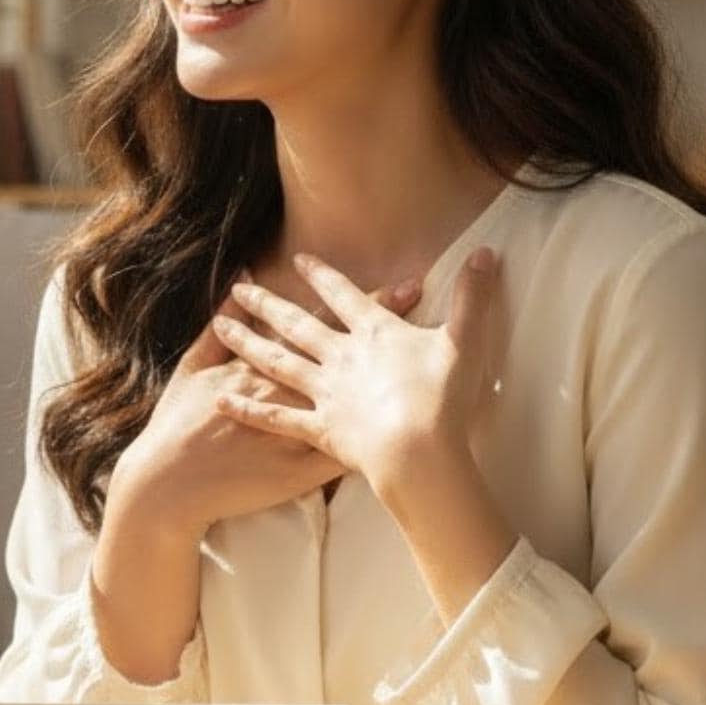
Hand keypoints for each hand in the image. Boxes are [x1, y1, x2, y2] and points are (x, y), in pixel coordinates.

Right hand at [103, 267, 426, 544]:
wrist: (171, 482)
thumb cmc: (177, 424)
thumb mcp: (191, 370)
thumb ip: (216, 331)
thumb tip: (236, 282)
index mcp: (262, 365)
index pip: (320, 324)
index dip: (361, 302)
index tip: (402, 282)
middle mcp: (288, 390)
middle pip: (346, 352)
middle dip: (384, 325)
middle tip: (422, 298)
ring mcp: (300, 430)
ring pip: (357, 399)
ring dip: (390, 379)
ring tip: (427, 361)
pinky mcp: (304, 469)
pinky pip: (349, 455)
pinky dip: (377, 444)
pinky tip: (411, 440)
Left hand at [209, 247, 504, 498]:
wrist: (419, 451)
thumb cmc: (444, 397)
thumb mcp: (466, 341)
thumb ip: (473, 298)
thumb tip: (487, 254)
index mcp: (374, 334)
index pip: (344, 297)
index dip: (322, 277)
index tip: (298, 261)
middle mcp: (341, 357)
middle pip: (297, 325)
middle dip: (267, 304)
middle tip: (238, 287)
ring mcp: (325, 393)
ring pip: (276, 362)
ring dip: (246, 342)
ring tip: (218, 326)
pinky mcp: (318, 429)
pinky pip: (275, 418)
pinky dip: (247, 409)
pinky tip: (221, 400)